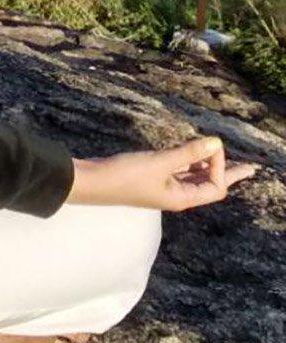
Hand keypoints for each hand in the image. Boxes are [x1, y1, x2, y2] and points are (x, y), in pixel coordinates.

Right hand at [65, 135, 259, 210]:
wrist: (91, 182)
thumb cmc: (124, 176)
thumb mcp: (159, 163)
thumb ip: (188, 153)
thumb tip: (216, 143)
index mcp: (181, 199)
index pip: (215, 186)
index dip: (220, 167)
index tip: (211, 146)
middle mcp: (175, 196)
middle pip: (209, 186)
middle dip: (228, 174)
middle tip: (251, 168)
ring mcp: (162, 188)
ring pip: (194, 178)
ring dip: (208, 166)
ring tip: (223, 159)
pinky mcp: (151, 178)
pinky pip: (178, 171)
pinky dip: (189, 162)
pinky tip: (193, 156)